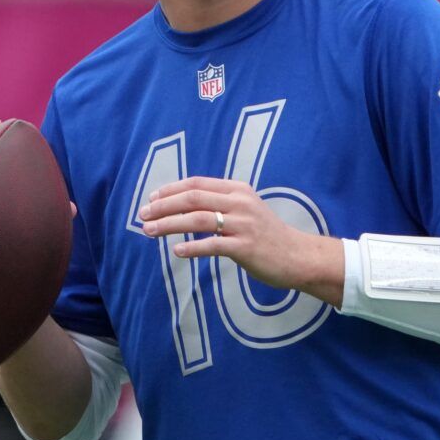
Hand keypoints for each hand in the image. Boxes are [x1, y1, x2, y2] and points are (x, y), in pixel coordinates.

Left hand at [137, 176, 343, 302]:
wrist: (297, 255)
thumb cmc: (267, 235)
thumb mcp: (245, 210)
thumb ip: (220, 204)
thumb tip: (183, 206)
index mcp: (237, 190)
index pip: (197, 184)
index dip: (170, 190)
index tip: (151, 199)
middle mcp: (239, 203)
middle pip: (193, 199)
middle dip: (163, 206)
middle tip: (142, 215)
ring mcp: (243, 225)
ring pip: (197, 220)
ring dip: (169, 225)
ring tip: (149, 231)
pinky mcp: (245, 247)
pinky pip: (213, 246)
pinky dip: (192, 248)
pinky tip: (177, 251)